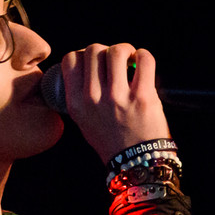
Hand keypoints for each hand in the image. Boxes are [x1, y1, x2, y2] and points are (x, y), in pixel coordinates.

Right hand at [57, 43, 170, 162]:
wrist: (136, 164)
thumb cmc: (112, 142)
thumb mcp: (84, 122)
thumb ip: (82, 96)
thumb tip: (89, 66)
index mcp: (76, 104)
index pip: (71, 59)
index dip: (84, 54)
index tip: (95, 60)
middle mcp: (93, 99)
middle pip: (93, 50)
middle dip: (106, 50)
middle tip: (116, 60)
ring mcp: (118, 97)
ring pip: (116, 51)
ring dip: (125, 50)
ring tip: (130, 59)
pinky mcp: (142, 97)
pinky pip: (143, 60)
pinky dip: (144, 56)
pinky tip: (142, 63)